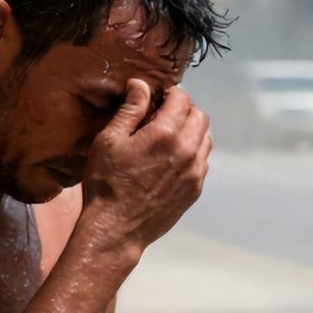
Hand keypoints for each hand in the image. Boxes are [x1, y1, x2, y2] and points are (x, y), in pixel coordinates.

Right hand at [81, 81, 211, 256]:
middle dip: (184, 110)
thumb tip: (140, 84)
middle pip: (200, 116)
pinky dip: (192, 153)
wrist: (116, 228)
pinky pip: (203, 161)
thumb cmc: (106, 183)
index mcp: (164, 134)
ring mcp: (194, 172)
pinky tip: (171, 160)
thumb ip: (130, 109)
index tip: (158, 99)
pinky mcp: (195, 189)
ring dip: (191, 131)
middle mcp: (186, 150)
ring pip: (205, 138)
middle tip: (163, 116)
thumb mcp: (109, 141)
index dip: (170, 94)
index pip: (182, 99)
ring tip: (168, 138)